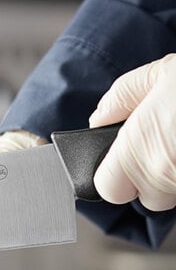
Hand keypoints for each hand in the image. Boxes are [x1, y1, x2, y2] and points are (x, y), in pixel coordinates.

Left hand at [89, 53, 175, 211]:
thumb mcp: (162, 73)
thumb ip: (121, 98)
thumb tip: (100, 117)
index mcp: (138, 151)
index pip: (107, 188)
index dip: (113, 174)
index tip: (123, 156)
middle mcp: (165, 178)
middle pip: (145, 197)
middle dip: (150, 176)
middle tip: (166, 142)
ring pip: (174, 196)